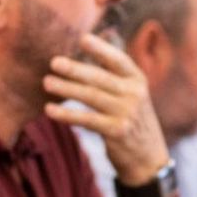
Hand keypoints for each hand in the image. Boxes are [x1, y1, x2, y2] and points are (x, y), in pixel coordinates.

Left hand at [42, 33, 170, 185]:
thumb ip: (114, 76)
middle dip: (76, 69)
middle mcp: (134, 94)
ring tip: (47, 82)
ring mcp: (126, 113)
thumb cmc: (133, 120)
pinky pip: (86, 119)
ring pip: (91, 96)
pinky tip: (50, 110)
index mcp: (137, 80)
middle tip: (54, 62)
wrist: (149, 158)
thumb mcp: (132, 95)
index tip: (83, 38)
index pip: (119, 60)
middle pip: (100, 78)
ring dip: (67, 89)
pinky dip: (66, 114)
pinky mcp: (117, 131)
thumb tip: (87, 50)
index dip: (101, 49)